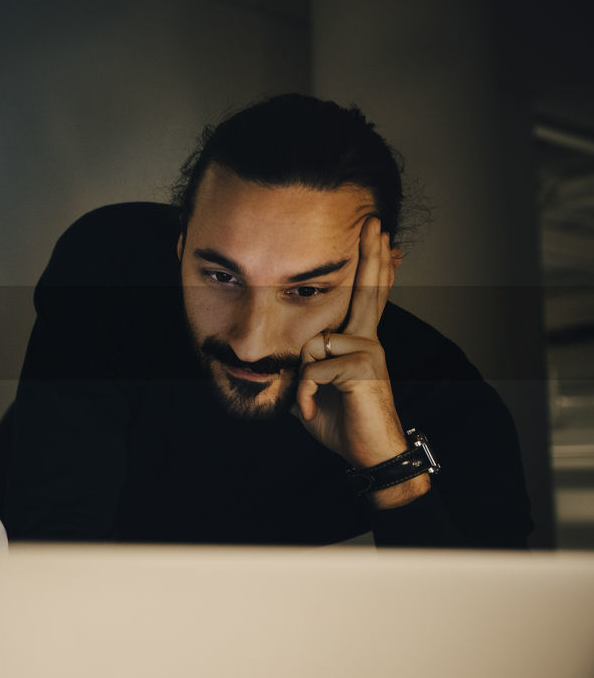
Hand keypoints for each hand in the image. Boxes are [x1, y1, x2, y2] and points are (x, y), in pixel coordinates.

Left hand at [295, 218, 407, 473]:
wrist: (369, 454)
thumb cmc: (340, 421)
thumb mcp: (313, 387)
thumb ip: (306, 363)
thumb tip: (297, 351)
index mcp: (357, 341)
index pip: (364, 298)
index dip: (373, 268)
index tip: (380, 238)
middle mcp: (367, 340)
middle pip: (367, 291)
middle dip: (370, 256)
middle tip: (374, 223)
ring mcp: (368, 352)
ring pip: (314, 342)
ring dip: (301, 377)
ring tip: (309, 401)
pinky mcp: (363, 369)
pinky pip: (314, 368)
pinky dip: (304, 392)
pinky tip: (310, 409)